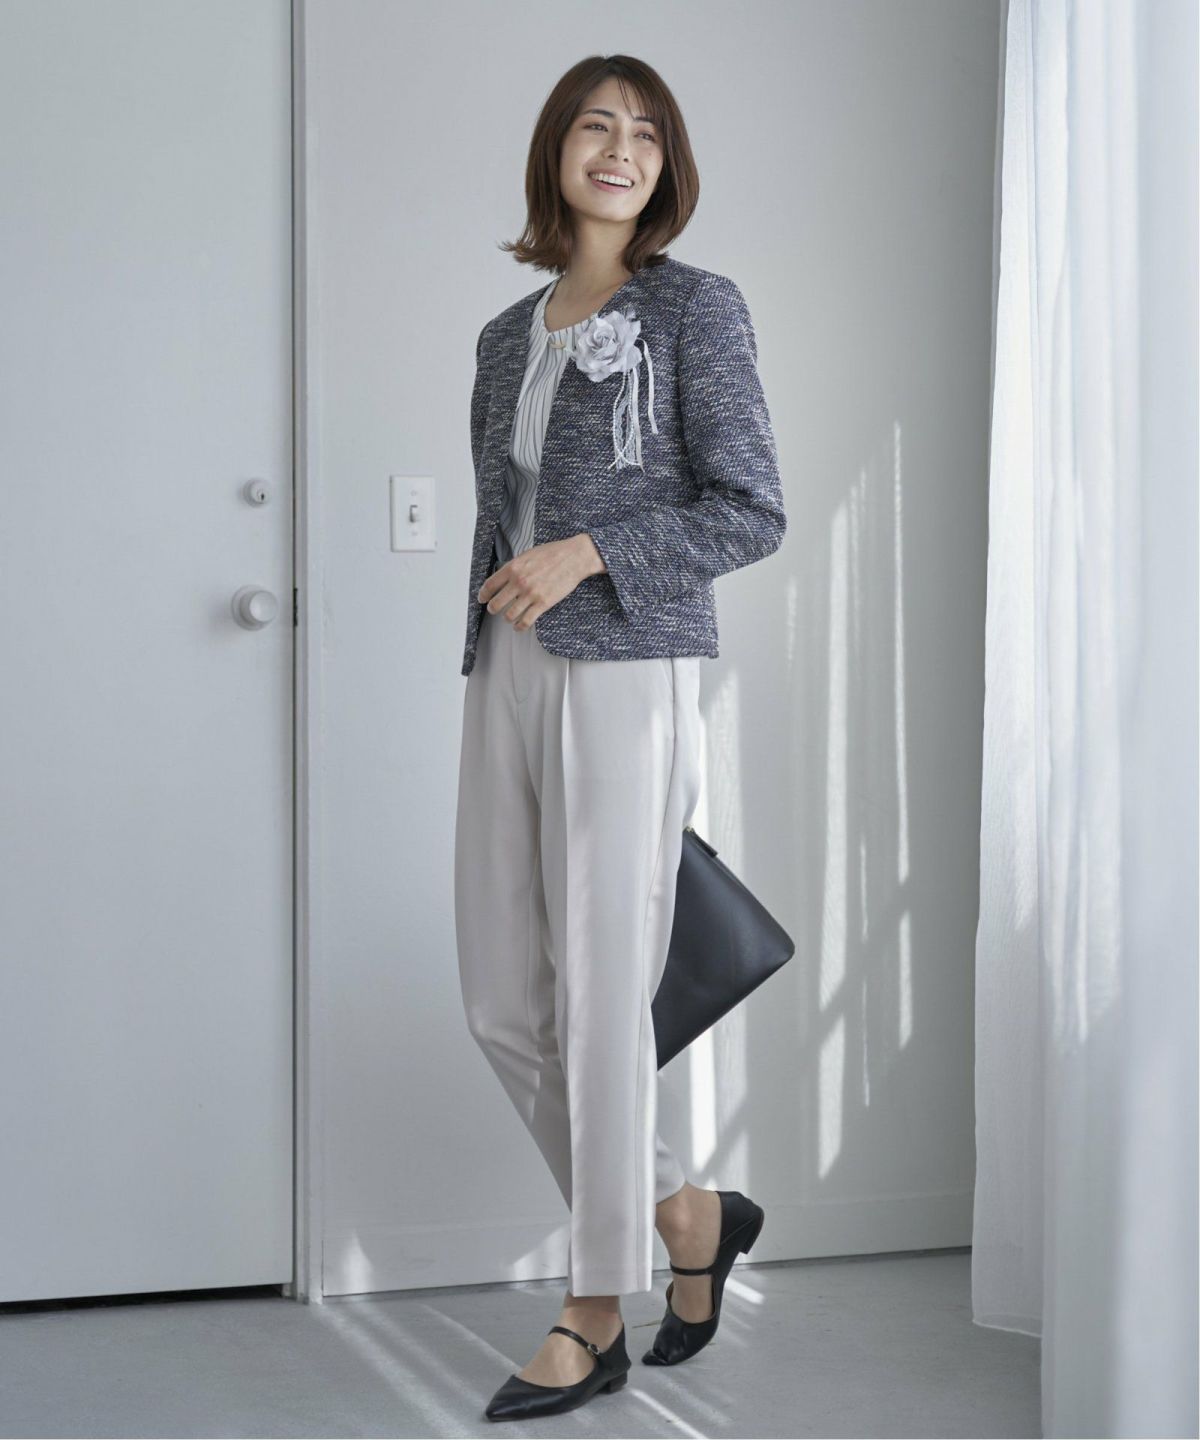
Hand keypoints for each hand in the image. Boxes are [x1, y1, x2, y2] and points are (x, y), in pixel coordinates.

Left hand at [478, 534, 605, 630]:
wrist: (574, 557)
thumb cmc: (553, 554)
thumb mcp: (528, 555)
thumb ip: (515, 567)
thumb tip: (504, 577)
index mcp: (513, 567)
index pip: (490, 585)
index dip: (483, 595)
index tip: (482, 599)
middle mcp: (519, 581)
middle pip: (496, 603)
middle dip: (492, 609)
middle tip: (493, 610)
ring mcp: (531, 594)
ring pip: (509, 615)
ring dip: (507, 618)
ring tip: (509, 617)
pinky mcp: (543, 603)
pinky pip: (525, 621)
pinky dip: (519, 627)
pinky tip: (519, 626)